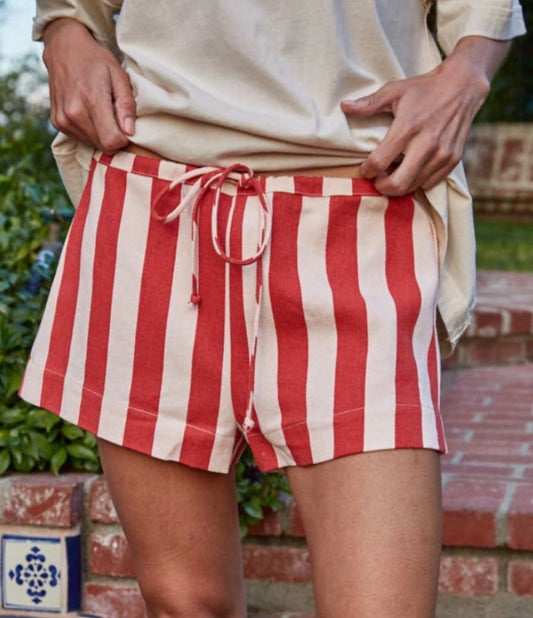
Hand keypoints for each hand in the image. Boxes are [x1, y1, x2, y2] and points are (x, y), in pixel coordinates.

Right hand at [42, 18, 135, 153]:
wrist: (64, 48)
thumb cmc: (96, 60)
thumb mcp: (119, 76)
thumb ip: (126, 104)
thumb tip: (129, 131)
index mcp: (91, 101)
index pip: (112, 142)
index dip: (124, 138)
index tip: (125, 125)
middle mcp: (73, 114)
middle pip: (103, 146)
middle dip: (113, 136)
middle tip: (114, 116)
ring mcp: (62, 120)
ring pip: (92, 144)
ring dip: (101, 134)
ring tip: (101, 112)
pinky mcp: (57, 123)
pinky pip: (80, 139)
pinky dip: (89, 131)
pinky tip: (89, 113)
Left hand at [340, 37, 509, 195]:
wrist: (463, 86)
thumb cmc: (424, 89)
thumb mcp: (394, 90)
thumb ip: (369, 103)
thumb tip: (344, 106)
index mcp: (407, 127)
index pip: (379, 162)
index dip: (367, 170)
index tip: (366, 168)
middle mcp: (426, 144)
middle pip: (397, 184)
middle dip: (382, 187)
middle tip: (378, 179)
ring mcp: (441, 154)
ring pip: (413, 187)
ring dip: (399, 185)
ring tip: (393, 174)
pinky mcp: (453, 160)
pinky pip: (429, 184)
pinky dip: (417, 182)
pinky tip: (411, 170)